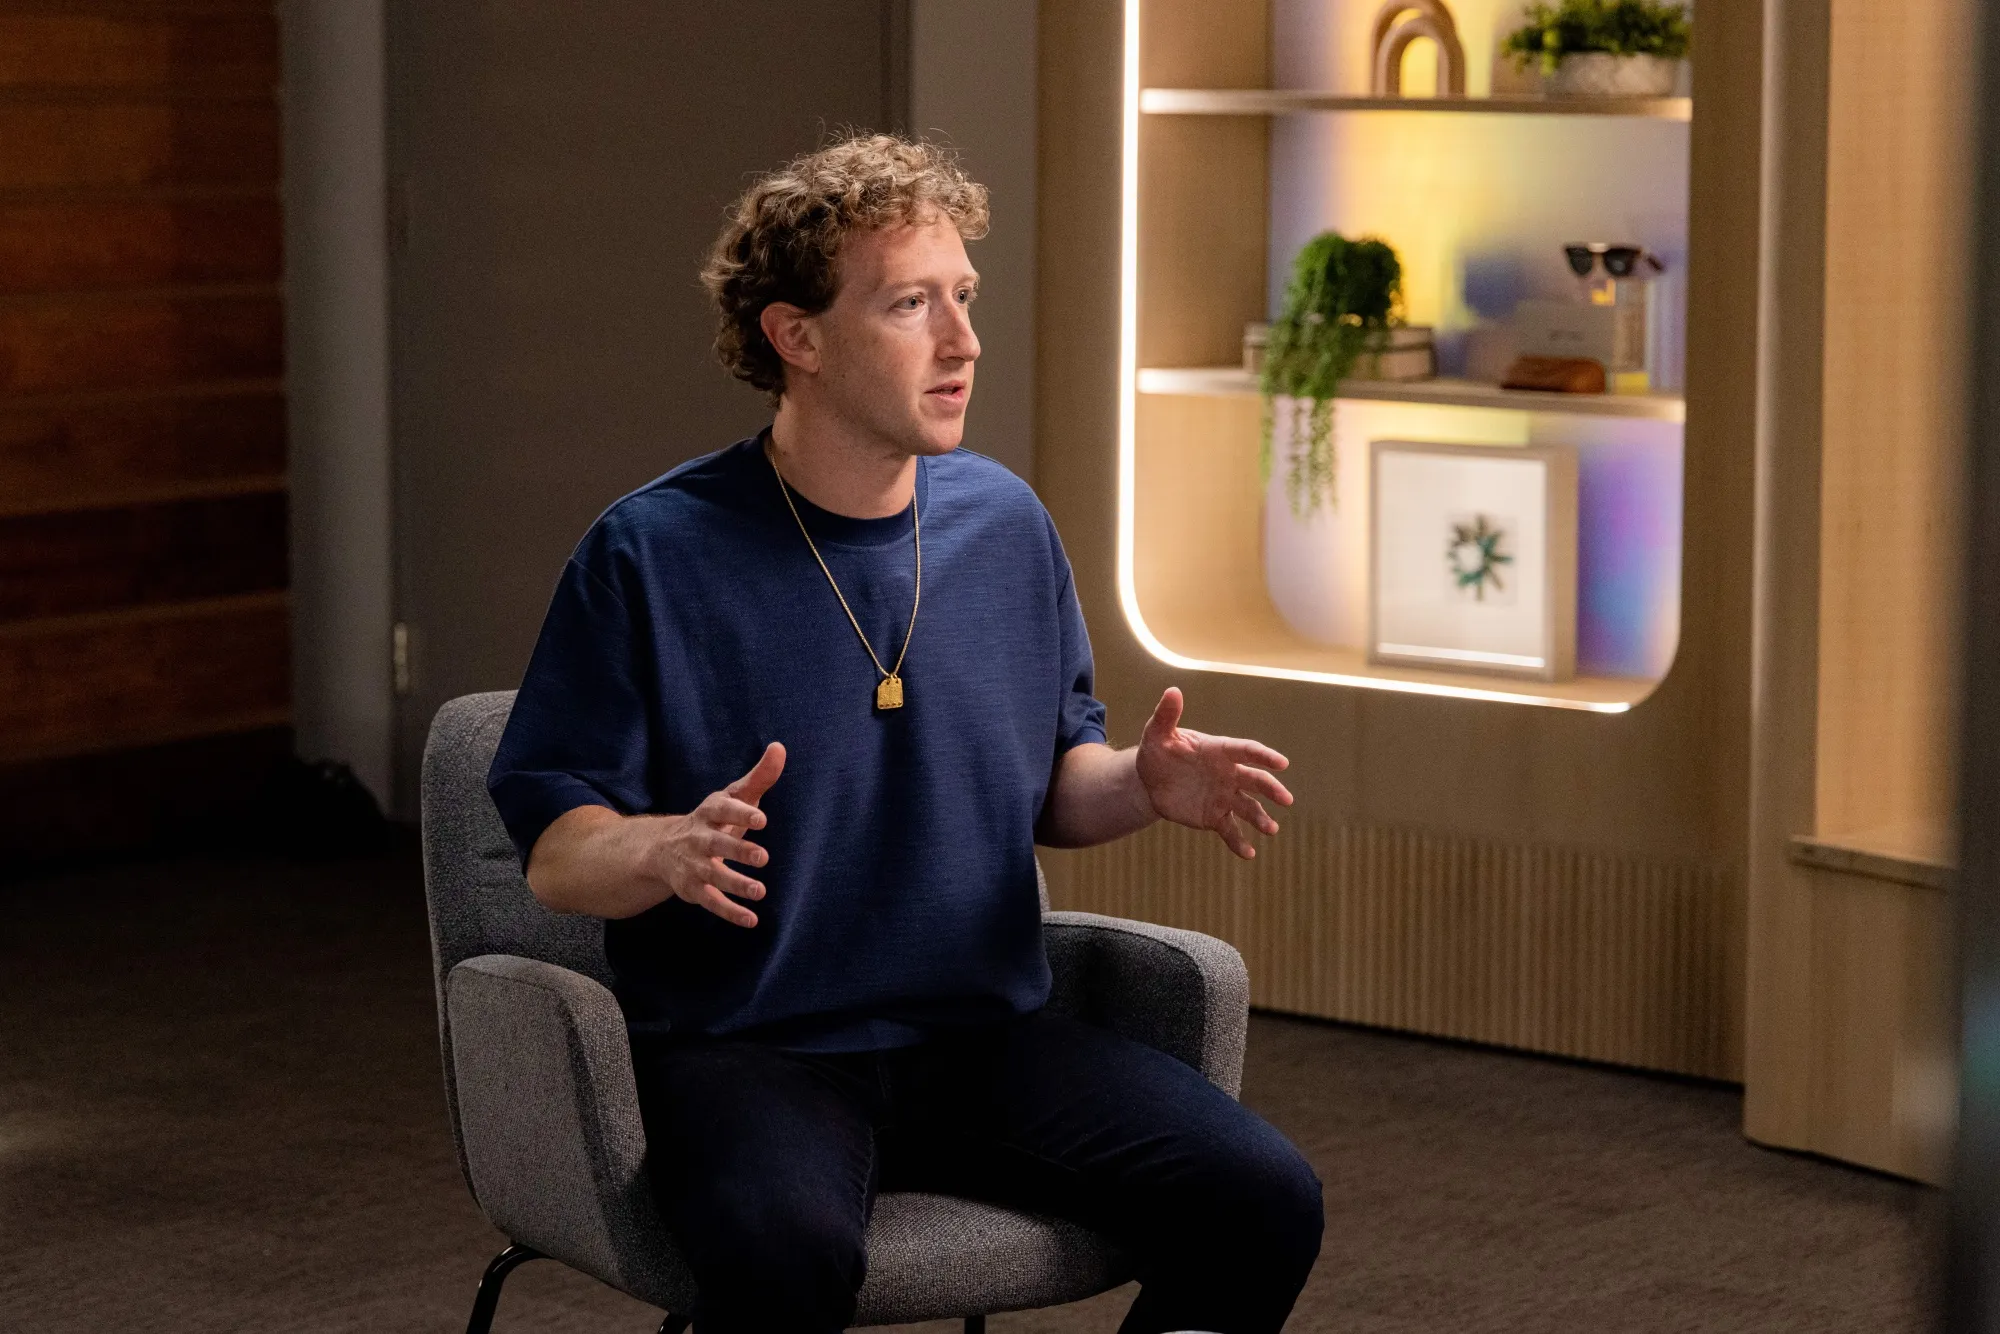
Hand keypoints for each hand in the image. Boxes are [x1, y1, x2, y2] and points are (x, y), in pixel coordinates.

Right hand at [646, 742, 784, 927]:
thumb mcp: (733, 796)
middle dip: (737, 850)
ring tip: (760, 891)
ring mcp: (693, 865)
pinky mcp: (692, 889)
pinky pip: (711, 901)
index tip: (761, 819)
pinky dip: (730, 912)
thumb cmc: (714, 819)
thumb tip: (779, 748)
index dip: (740, 814)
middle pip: (716, 843)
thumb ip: (759, 776)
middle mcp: (698, 838)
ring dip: (735, 884)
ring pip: (713, 875)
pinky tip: (751, 919)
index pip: (723, 810)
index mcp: (709, 812)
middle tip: (763, 857)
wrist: (664, 848)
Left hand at [1134, 687, 1291, 859]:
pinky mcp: (1215, 816)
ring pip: (1249, 808)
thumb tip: (1172, 691)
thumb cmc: (1158, 751)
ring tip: (1271, 830)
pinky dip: (1239, 842)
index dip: (1263, 756)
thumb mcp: (1157, 734)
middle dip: (1272, 790)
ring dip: (1261, 819)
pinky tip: (1248, 854)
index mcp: (1220, 750)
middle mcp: (1228, 774)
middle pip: (1255, 781)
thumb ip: (1167, 715)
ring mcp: (1224, 796)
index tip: (1282, 763)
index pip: (1246, 751)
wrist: (1150, 781)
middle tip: (1286, 800)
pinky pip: (1230, 830)